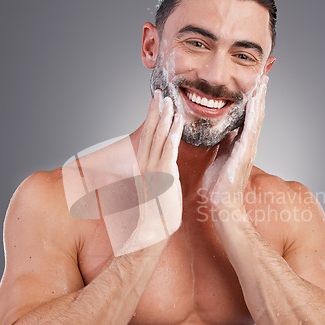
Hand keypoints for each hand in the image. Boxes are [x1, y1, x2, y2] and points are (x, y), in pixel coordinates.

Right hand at [123, 90, 183, 252]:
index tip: (157, 101)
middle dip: (156, 112)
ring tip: (168, 100)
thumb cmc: (159, 210)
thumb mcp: (160, 185)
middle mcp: (146, 165)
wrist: (155, 231)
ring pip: (158, 139)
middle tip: (161, 93)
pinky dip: (171, 135)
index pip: (149, 137)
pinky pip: (167, 152)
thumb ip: (162, 171)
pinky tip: (177, 122)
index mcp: (147, 166)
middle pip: (150, 133)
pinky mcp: (163, 177)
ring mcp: (153, 170)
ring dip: (163, 118)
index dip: (153, 118)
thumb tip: (166, 162)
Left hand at [201, 75, 267, 215]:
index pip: (247, 117)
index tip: (253, 84)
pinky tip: (255, 100)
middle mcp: (248, 144)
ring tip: (263, 82)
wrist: (221, 203)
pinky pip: (250, 128)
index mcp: (240, 144)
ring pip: (256, 118)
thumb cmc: (218, 184)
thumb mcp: (219, 156)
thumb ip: (223, 142)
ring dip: (260, 99)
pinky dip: (254, 113)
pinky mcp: (245, 152)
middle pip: (256, 114)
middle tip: (264, 76)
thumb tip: (222, 130)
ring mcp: (248, 148)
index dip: (251, 101)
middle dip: (259, 95)